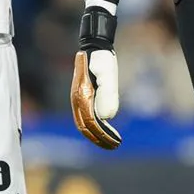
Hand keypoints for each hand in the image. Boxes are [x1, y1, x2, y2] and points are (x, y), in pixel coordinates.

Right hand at [70, 3, 121, 149]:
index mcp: (82, 95)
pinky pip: (87, 117)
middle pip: (85, 127)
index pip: (90, 122)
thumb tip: (106, 118)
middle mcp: (77, 99)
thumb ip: (107, 94)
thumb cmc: (102, 59)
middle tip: (116, 146)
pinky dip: (97, 127)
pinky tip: (108, 130)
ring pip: (85, 124)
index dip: (103, 135)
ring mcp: (79, 98)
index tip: (115, 141)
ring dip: (98, 136)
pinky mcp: (84, 97)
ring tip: (113, 143)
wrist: (94, 47)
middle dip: (100, 139)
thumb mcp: (108, 74)